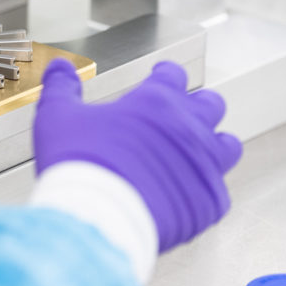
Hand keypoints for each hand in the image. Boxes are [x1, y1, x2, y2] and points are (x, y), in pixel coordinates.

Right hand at [34, 59, 242, 251]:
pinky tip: (187, 193)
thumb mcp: (58, 117)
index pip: (173, 75)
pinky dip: (203, 191)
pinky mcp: (208, 202)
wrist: (96, 216)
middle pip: (210, 105)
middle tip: (182, 113)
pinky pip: (217, 193)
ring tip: (197, 152)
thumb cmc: (80, 166)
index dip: (166, 73)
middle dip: (196, 106)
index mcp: (154, 102)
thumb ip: (62, 88)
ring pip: (227, 146)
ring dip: (214, 145)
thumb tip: (59, 69)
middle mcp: (186, 129)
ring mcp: (202, 166)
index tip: (162, 74)